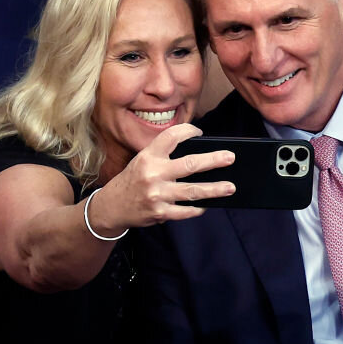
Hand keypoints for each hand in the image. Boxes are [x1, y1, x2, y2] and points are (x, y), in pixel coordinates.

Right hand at [89, 123, 235, 234]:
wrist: (112, 206)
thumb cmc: (133, 181)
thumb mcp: (142, 161)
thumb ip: (164, 156)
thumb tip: (198, 155)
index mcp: (148, 156)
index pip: (171, 136)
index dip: (188, 131)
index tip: (200, 132)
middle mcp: (153, 173)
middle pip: (189, 165)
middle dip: (213, 161)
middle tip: (230, 158)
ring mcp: (157, 194)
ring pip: (193, 191)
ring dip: (214, 189)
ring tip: (230, 187)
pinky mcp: (160, 212)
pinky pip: (185, 211)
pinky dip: (198, 208)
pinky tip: (207, 205)